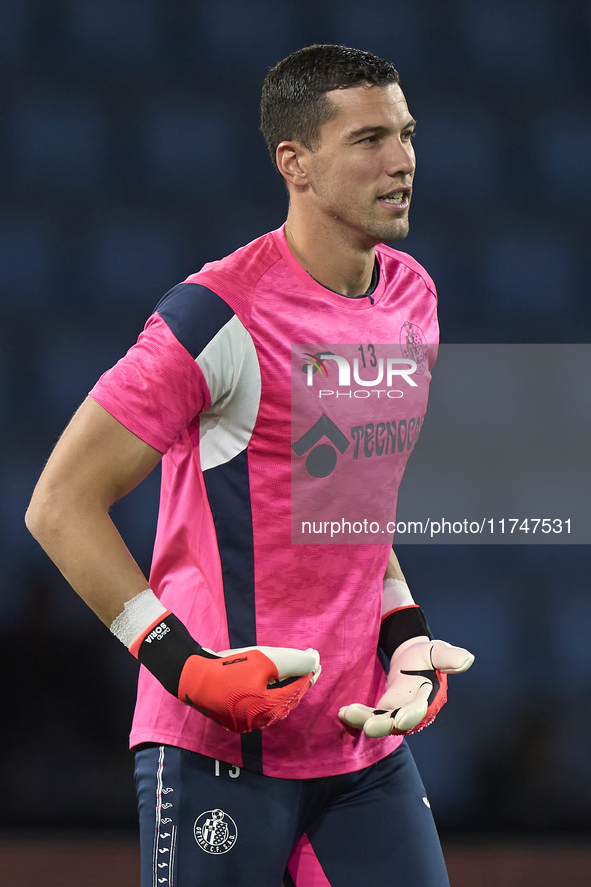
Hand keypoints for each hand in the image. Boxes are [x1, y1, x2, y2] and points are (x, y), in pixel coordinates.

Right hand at [127, 604, 321, 733]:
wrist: (192, 675)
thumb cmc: (229, 666)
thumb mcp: (265, 658)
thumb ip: (293, 661)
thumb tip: (314, 662)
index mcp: (268, 709)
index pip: (297, 690)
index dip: (308, 673)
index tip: (315, 660)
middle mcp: (259, 722)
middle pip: (287, 700)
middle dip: (299, 682)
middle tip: (308, 665)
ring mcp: (245, 724)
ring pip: (274, 706)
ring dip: (285, 689)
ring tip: (293, 674)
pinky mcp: (234, 721)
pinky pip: (259, 708)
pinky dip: (269, 696)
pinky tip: (271, 684)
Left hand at [339, 637, 472, 736]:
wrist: (411, 657)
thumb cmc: (426, 654)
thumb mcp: (437, 651)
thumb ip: (448, 657)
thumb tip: (467, 659)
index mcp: (429, 696)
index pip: (421, 708)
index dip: (410, 714)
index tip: (399, 720)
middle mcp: (413, 709)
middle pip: (398, 721)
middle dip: (383, 725)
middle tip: (368, 727)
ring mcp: (398, 711)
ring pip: (382, 721)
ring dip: (365, 720)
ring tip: (348, 714)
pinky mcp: (385, 709)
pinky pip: (371, 716)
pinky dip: (358, 716)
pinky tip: (343, 713)